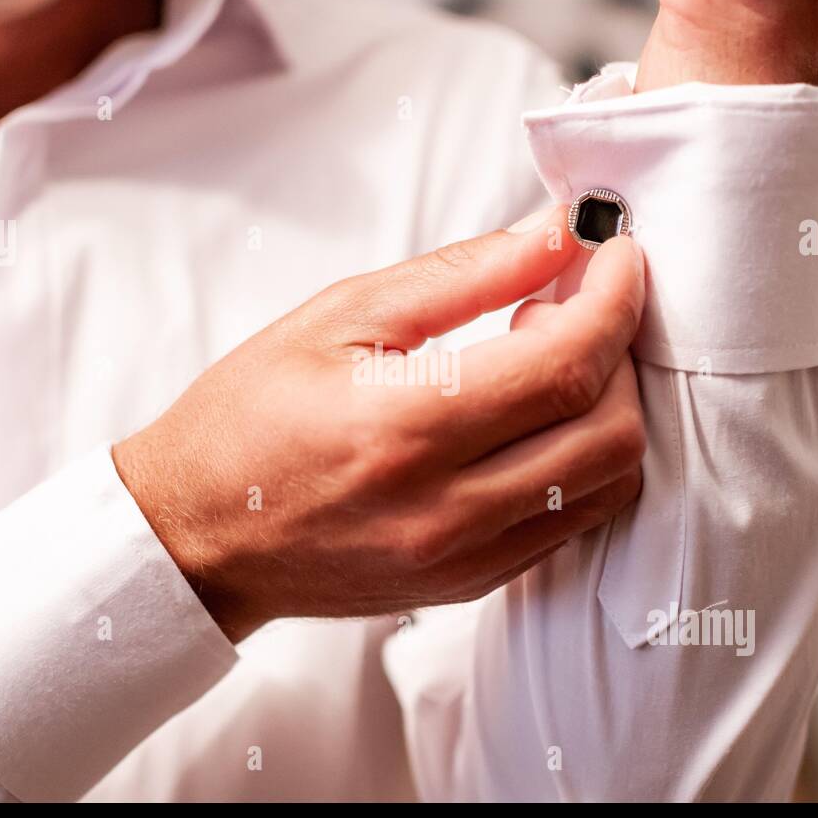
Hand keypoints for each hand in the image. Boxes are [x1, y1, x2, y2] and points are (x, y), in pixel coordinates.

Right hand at [113, 210, 646, 642]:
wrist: (198, 534)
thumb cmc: (249, 417)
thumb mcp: (341, 316)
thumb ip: (463, 274)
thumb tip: (556, 233)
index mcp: (404, 427)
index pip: (564, 365)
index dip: (615, 299)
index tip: (618, 255)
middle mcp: (444, 508)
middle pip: (608, 430)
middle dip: (619, 352)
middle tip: (569, 307)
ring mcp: (462, 559)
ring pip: (606, 483)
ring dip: (607, 408)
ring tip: (544, 365)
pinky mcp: (469, 584)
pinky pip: (571, 522)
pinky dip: (581, 460)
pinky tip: (531, 421)